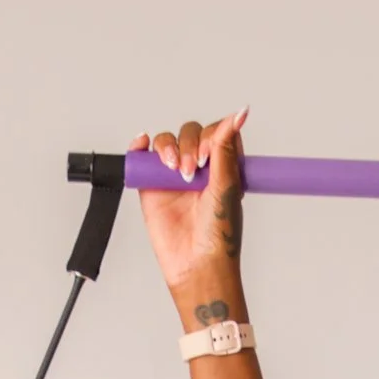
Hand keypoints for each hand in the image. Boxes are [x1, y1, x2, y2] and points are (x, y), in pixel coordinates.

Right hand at [137, 108, 247, 295]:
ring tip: (174, 170)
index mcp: (223, 167)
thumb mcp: (227, 187)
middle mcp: (199, 169)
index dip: (212, 135)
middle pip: (190, 134)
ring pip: (166, 141)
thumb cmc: (219, 235)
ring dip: (168, 147)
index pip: (216, 133)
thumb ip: (226, 149)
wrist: (197, 264)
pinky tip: (142, 145)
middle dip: (190, 145)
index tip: (209, 154)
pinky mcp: (152, 186)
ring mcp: (174, 176)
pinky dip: (140, 147)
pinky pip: (142, 158)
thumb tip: (238, 114)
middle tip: (192, 169)